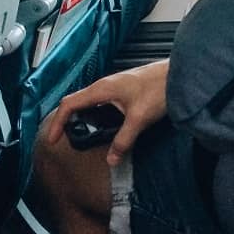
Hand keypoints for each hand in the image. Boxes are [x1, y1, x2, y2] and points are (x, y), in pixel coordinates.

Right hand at [45, 59, 169, 165]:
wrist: (179, 74)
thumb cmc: (160, 88)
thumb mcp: (139, 118)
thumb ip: (123, 140)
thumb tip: (111, 159)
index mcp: (102, 89)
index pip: (69, 104)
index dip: (58, 122)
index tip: (54, 139)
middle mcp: (105, 85)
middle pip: (76, 102)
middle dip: (67, 121)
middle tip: (64, 139)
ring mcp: (115, 86)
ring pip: (90, 102)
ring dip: (82, 117)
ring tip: (81, 136)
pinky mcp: (124, 89)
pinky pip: (101, 102)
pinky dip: (95, 114)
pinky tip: (104, 126)